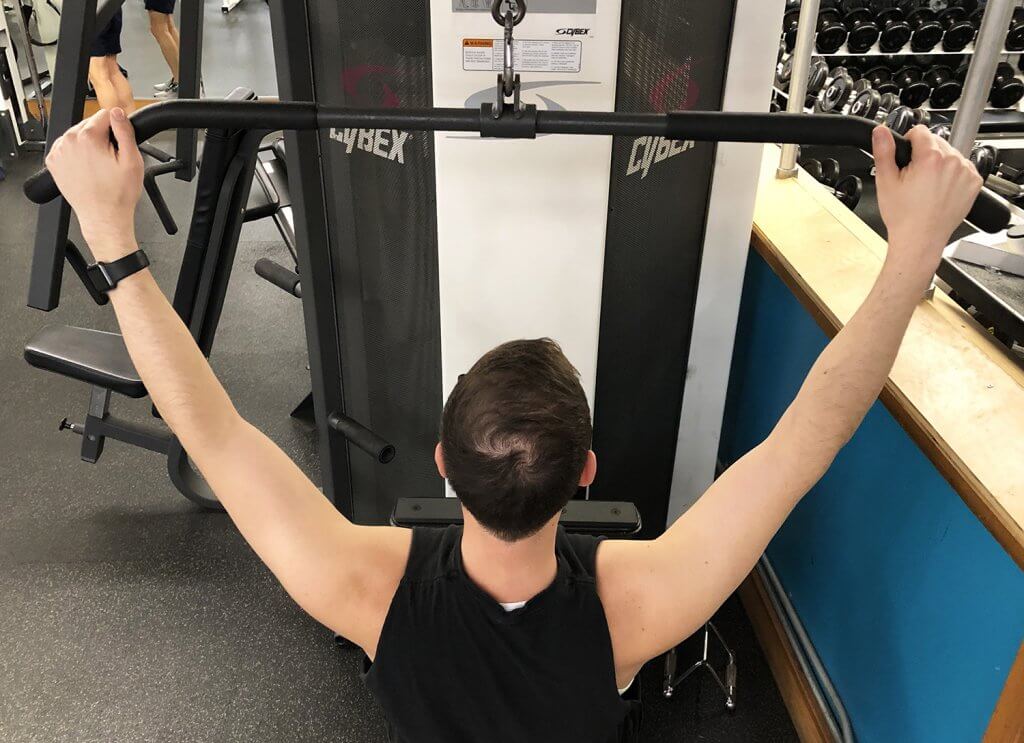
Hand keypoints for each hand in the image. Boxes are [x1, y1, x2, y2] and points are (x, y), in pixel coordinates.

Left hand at [45, 108, 143, 261]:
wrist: (103, 217)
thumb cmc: (118, 194)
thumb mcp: (132, 160)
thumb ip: (124, 131)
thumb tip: (118, 112)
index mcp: (88, 137)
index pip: (105, 115)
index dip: (117, 127)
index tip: (120, 143)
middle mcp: (69, 141)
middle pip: (89, 124)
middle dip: (102, 136)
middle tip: (111, 159)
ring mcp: (59, 152)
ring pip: (77, 135)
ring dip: (89, 144)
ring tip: (99, 166)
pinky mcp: (54, 162)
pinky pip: (67, 148)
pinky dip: (77, 154)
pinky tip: (87, 168)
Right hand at [872, 125, 982, 277]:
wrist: (920, 240)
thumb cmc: (903, 217)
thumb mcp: (885, 182)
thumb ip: (884, 151)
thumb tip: (880, 131)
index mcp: (930, 158)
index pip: (920, 131)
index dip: (908, 142)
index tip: (906, 158)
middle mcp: (953, 161)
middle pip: (936, 142)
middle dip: (924, 154)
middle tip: (914, 177)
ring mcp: (966, 172)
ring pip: (950, 154)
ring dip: (939, 163)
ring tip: (927, 186)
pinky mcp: (973, 183)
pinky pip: (962, 168)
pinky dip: (952, 174)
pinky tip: (939, 190)